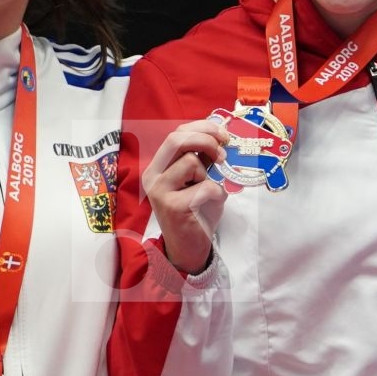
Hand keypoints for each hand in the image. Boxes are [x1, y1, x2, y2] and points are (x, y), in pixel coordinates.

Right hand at [143, 118, 231, 275]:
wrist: (188, 247)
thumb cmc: (196, 211)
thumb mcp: (198, 179)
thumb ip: (203, 158)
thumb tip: (222, 135)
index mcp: (159, 165)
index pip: (176, 133)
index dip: (202, 128)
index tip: (223, 134)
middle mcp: (153, 176)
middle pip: (176, 140)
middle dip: (206, 140)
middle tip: (223, 153)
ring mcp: (160, 191)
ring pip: (190, 162)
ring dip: (209, 175)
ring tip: (207, 192)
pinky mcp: (173, 207)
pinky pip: (205, 187)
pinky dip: (217, 194)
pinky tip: (210, 206)